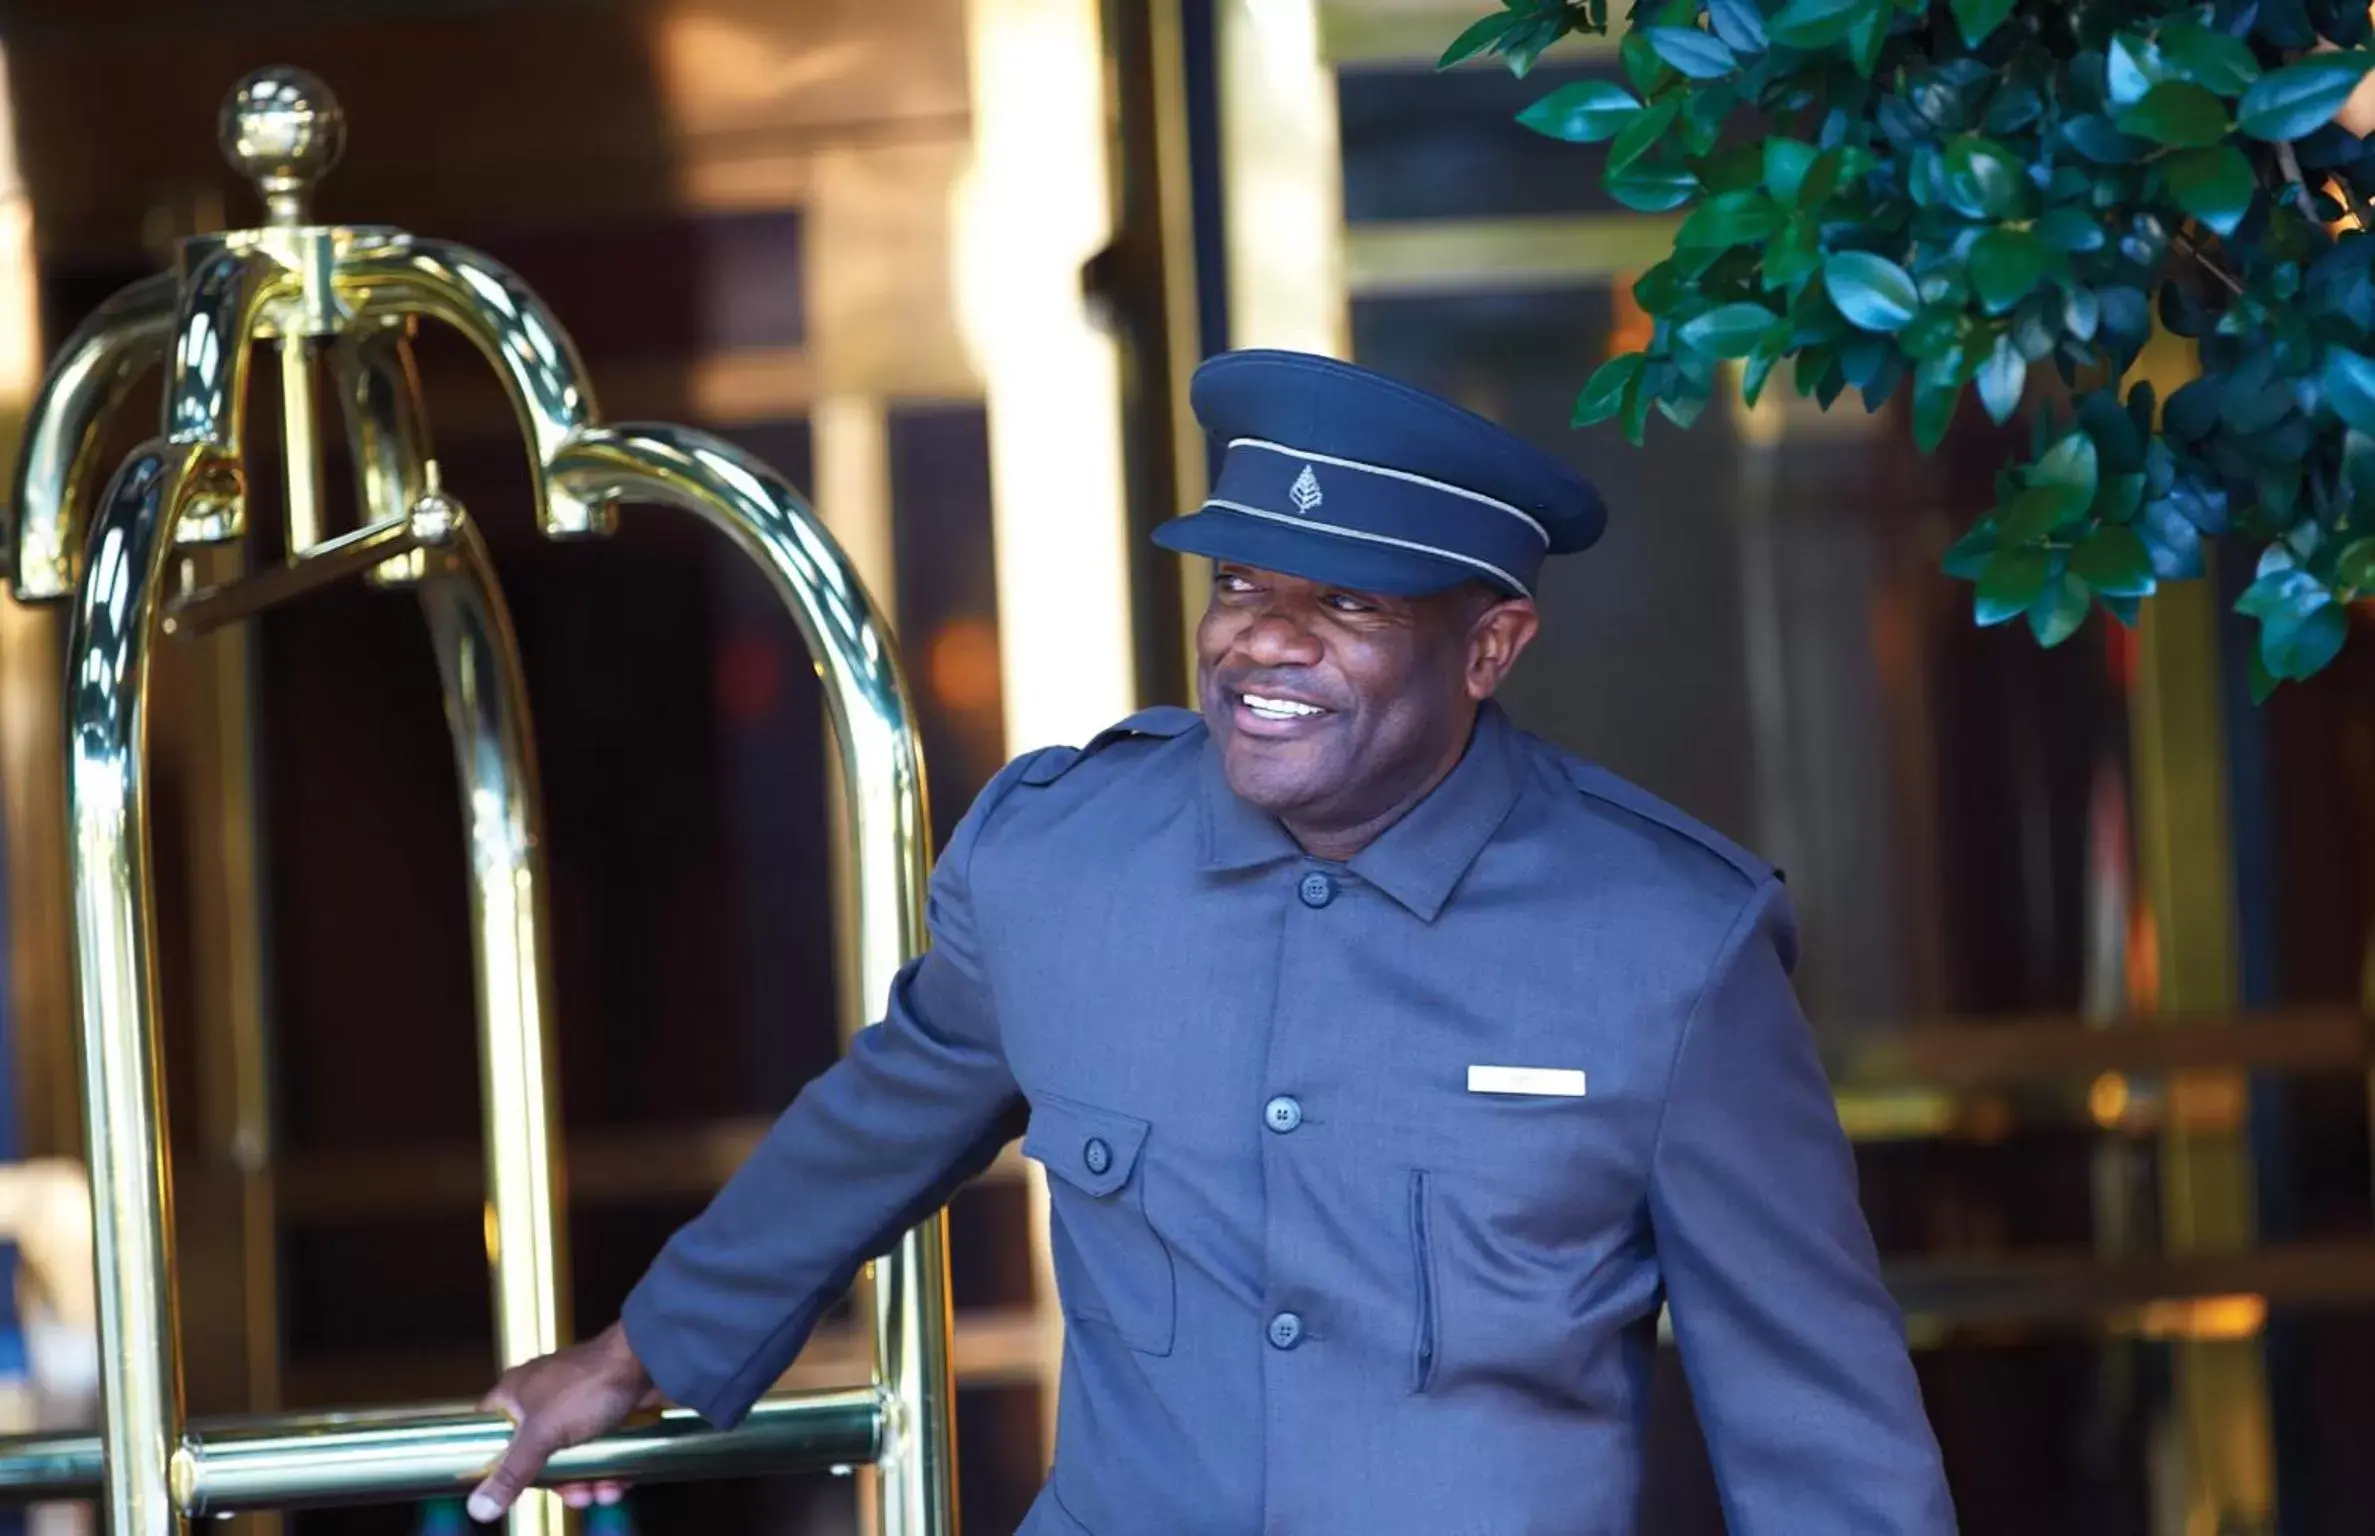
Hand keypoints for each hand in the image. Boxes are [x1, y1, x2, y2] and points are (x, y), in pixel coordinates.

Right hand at [469, 1322, 664, 1521]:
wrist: (649, 1360)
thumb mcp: (543, 1435)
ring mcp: (574, 1405)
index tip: (507, 1488)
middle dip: (557, 1483)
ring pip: (569, 1456)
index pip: (488, 1431)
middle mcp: (541, 1398)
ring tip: (604, 1493)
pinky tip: (619, 1483)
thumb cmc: (589, 1387)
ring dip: (586, 1481)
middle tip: (576, 1496)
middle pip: (534, 1455)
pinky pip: (596, 1449)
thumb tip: (478, 1509)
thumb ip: (512, 1472)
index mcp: (515, 1393)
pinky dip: (605, 1468)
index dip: (493, 1462)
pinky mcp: (603, 1412)